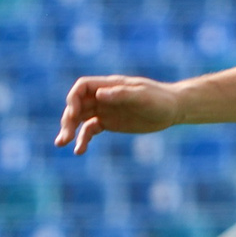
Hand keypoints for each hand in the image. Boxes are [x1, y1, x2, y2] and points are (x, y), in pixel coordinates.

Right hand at [57, 74, 182, 152]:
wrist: (173, 109)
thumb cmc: (160, 99)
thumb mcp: (143, 96)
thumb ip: (122, 95)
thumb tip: (100, 94)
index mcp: (109, 85)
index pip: (82, 87)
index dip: (73, 98)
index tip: (72, 113)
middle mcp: (103, 96)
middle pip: (77, 105)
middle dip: (68, 119)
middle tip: (64, 138)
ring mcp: (105, 110)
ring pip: (80, 118)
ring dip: (69, 129)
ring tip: (62, 143)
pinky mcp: (109, 123)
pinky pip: (90, 130)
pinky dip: (83, 139)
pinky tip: (79, 151)